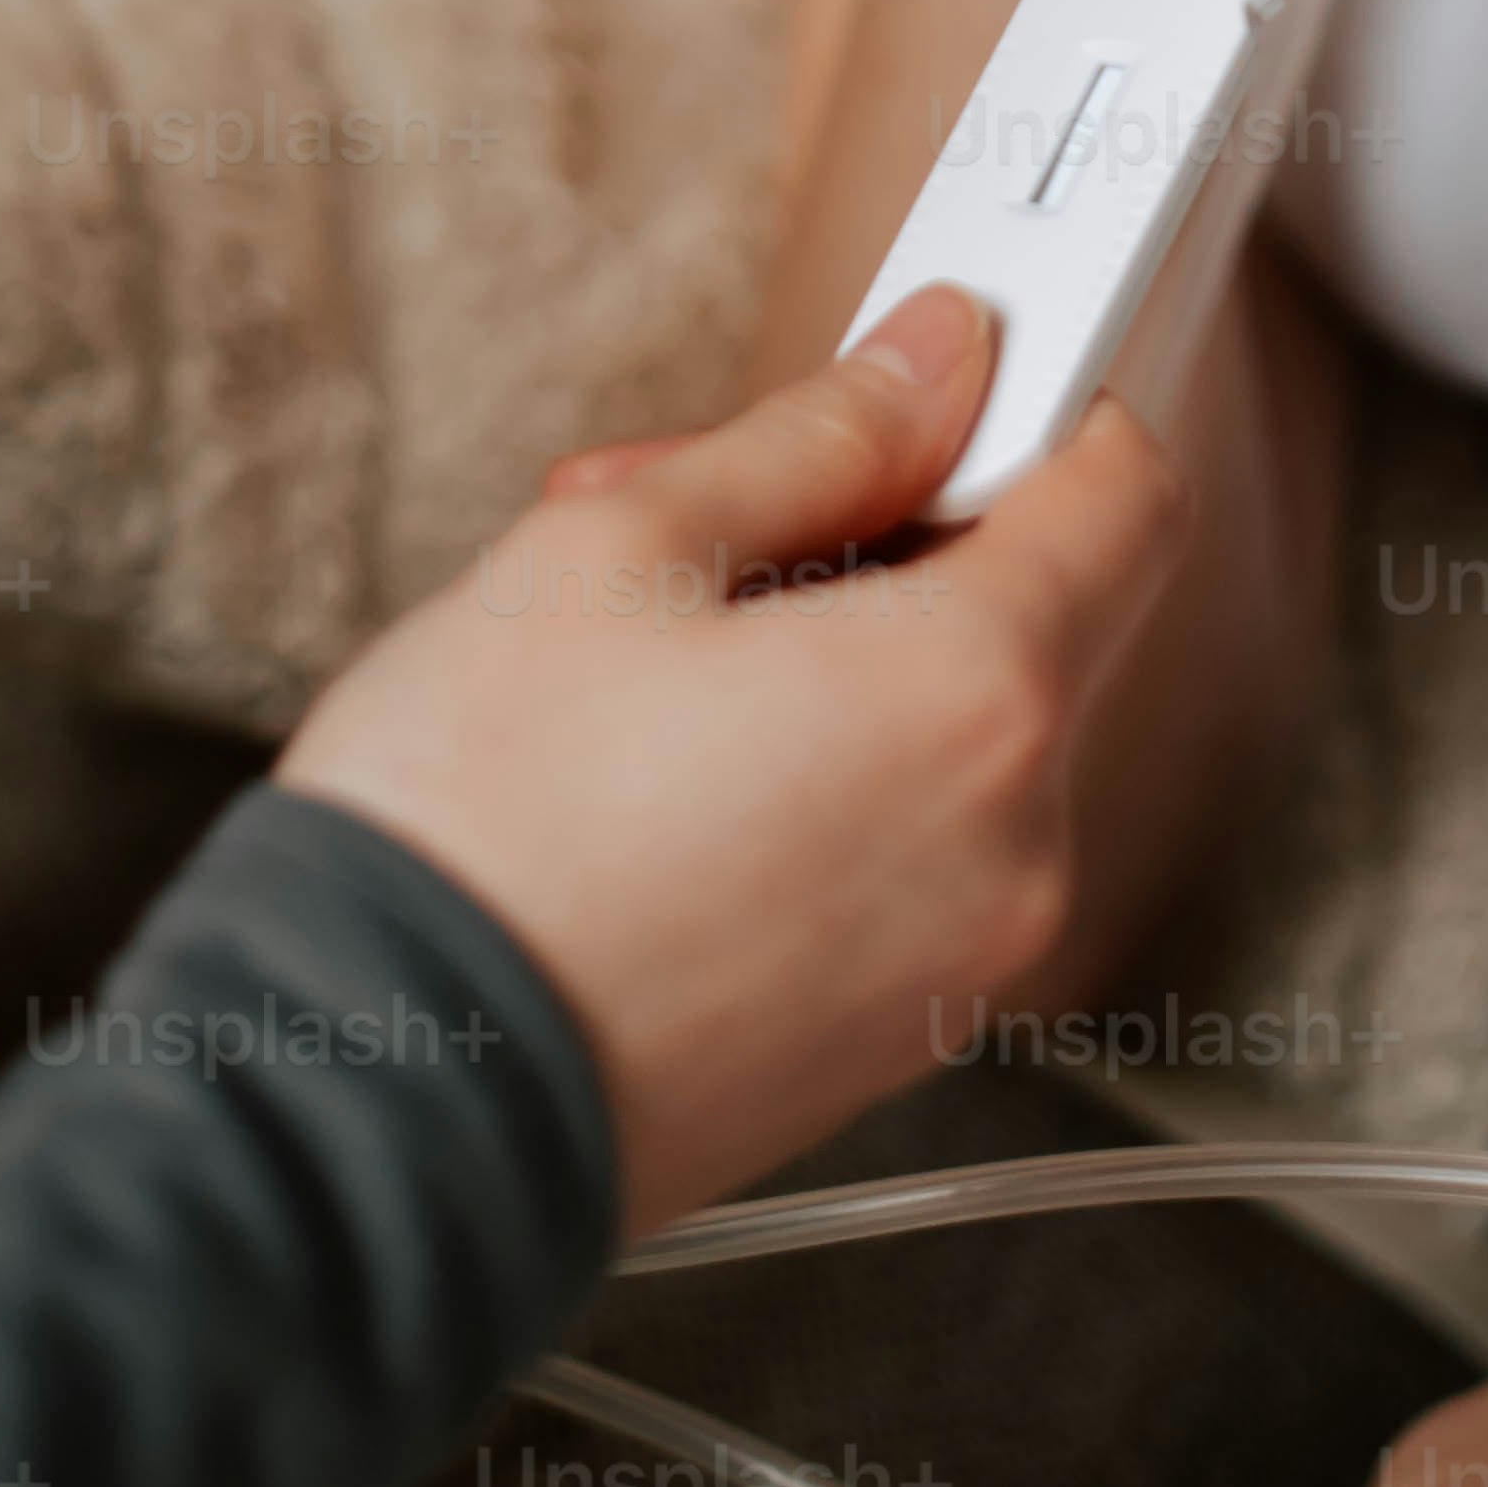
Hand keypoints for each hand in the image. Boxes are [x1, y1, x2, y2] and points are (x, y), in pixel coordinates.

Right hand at [276, 288, 1183, 1237]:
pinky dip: (822, 786)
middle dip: (878, 534)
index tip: (943, 383)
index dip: (1044, 405)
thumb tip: (935, 362)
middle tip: (690, 514)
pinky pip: (908, 856)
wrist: (361, 1124)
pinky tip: (654, 778)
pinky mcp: (889, 1045)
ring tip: (633, 659)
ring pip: (952, 735)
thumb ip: (815, 435)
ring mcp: (958, 962)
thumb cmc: (468, 840)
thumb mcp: (616, 546)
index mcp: (973, 694)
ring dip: (833, 660)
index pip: (1126, 493)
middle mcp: (1011, 843)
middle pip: (1027, 614)